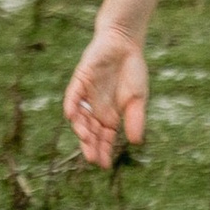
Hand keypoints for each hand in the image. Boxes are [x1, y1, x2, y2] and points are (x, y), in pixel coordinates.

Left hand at [63, 24, 148, 170]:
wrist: (125, 44)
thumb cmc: (132, 72)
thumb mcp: (137, 99)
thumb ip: (135, 119)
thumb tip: (136, 143)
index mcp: (109, 116)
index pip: (103, 139)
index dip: (103, 151)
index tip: (104, 165)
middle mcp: (95, 108)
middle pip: (90, 132)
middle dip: (91, 146)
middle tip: (93, 159)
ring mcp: (86, 95)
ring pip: (79, 116)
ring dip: (81, 128)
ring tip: (85, 140)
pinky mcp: (81, 79)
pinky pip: (73, 95)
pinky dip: (71, 105)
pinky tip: (71, 116)